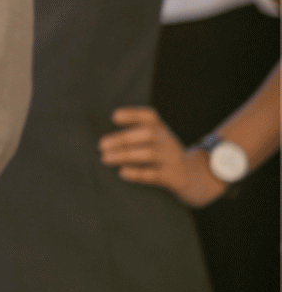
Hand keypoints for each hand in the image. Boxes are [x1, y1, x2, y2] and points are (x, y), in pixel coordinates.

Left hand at [100, 107, 225, 206]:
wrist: (191, 174)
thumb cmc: (162, 152)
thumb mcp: (154, 137)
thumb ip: (133, 132)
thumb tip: (103, 139)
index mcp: (160, 128)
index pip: (149, 116)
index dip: (132, 114)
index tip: (114, 117)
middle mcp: (166, 140)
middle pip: (147, 135)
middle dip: (122, 139)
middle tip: (101, 145)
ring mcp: (170, 158)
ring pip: (148, 154)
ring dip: (124, 155)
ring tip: (105, 158)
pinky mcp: (171, 176)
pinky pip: (154, 174)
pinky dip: (137, 173)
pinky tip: (122, 172)